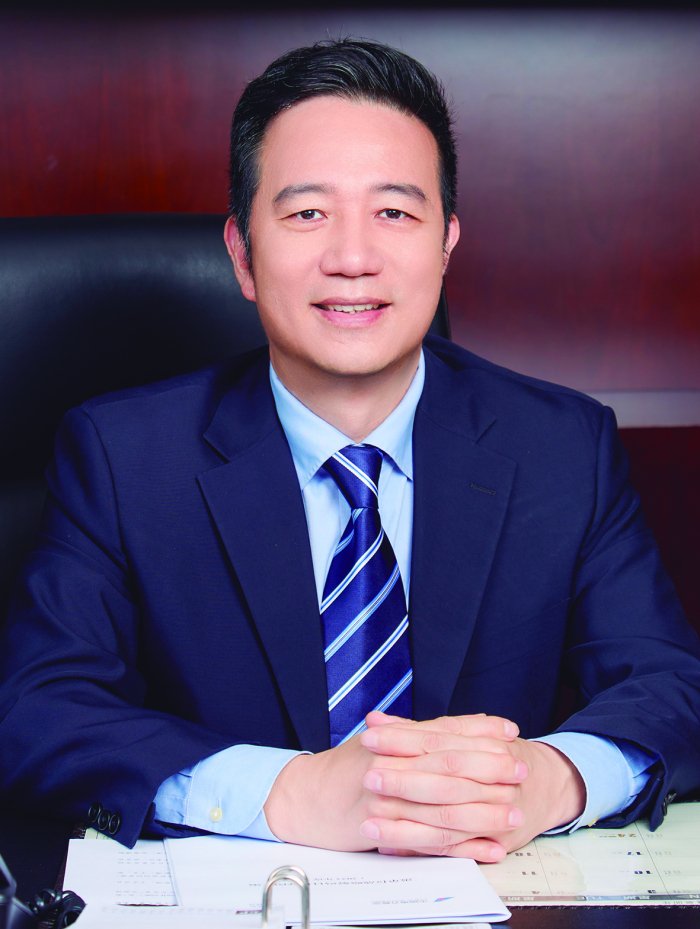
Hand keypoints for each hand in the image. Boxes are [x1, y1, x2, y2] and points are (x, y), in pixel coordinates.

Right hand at [263, 713, 519, 858]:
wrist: (303, 797)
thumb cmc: (345, 768)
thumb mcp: (379, 741)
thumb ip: (417, 734)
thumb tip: (461, 727)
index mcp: (393, 738)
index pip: (443, 730)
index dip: (478, 730)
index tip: (510, 731)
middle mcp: (391, 762)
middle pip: (448, 764)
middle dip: (489, 768)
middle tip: (520, 769)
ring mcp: (385, 796)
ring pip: (443, 805)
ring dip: (483, 811)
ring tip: (513, 814)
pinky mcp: (381, 829)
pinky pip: (429, 841)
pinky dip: (463, 847)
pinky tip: (489, 849)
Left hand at [358, 713, 584, 858]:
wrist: (547, 784)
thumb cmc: (497, 755)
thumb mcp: (465, 734)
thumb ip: (418, 730)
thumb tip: (376, 721)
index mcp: (482, 744)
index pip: (436, 740)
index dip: (402, 738)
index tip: (370, 736)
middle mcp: (491, 778)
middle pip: (442, 778)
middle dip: (403, 779)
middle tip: (369, 777)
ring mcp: (493, 812)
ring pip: (444, 819)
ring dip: (404, 823)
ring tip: (369, 821)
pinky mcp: (490, 841)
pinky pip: (451, 848)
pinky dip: (419, 848)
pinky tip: (390, 847)